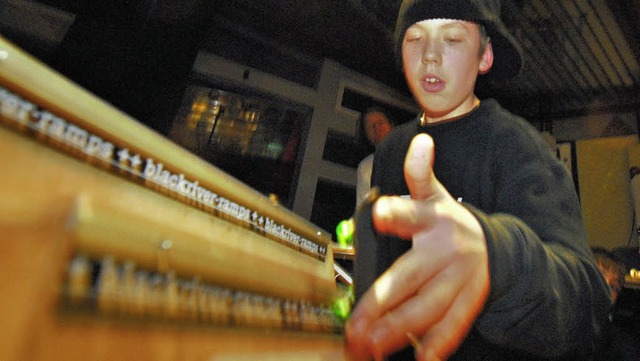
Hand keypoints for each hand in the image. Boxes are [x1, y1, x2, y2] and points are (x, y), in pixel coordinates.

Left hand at [345, 134, 489, 360]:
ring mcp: (460, 279)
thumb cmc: (452, 221)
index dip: (397, 211)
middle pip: (412, 276)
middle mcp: (446, 249)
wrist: (498, 248)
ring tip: (372, 345)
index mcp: (434, 218)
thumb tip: (420, 140)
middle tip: (356, 324)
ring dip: (399, 329)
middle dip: (383, 301)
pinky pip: (453, 324)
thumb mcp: (436, 194)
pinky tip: (419, 358)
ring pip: (428, 306)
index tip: (380, 212)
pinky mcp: (469, 301)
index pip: (413, 211)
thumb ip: (420, 173)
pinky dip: (436, 344)